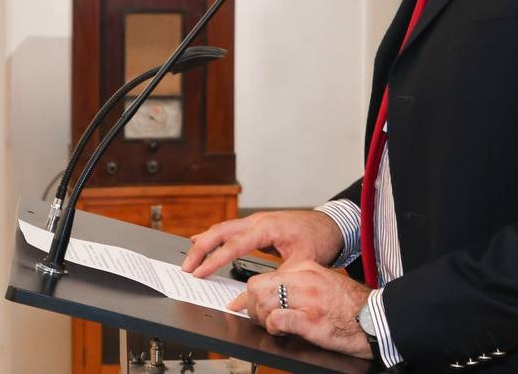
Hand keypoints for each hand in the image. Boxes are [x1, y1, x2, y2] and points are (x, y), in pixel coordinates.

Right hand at [180, 210, 343, 278]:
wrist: (331, 225)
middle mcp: (258, 221)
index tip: (200, 273)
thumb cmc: (318, 240)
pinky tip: (203, 242)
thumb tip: (259, 296)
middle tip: (187, 268)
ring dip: (205, 243)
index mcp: (266, 228)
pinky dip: (215, 237)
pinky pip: (231, 229)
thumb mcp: (301, 263)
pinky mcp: (258, 225)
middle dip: (201, 249)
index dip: (214, 260)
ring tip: (190, 260)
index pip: (233, 244)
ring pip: (223, 228)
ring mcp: (257, 221)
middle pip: (221, 231)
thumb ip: (278, 280)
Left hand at [228, 260, 372, 358]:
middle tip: (260, 318)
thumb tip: (272, 294)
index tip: (246, 304)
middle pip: (257, 287)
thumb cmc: (350, 305)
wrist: (373, 318)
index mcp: (306, 268)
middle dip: (252, 306)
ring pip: (262, 301)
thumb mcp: (322, 283)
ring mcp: (306, 299)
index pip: (265, 276)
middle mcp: (304, 279)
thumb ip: (297, 284)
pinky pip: (277, 319)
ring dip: (262, 318)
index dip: (252, 295)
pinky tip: (281, 330)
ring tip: (273, 326)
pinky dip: (273, 327)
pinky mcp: (310, 319)